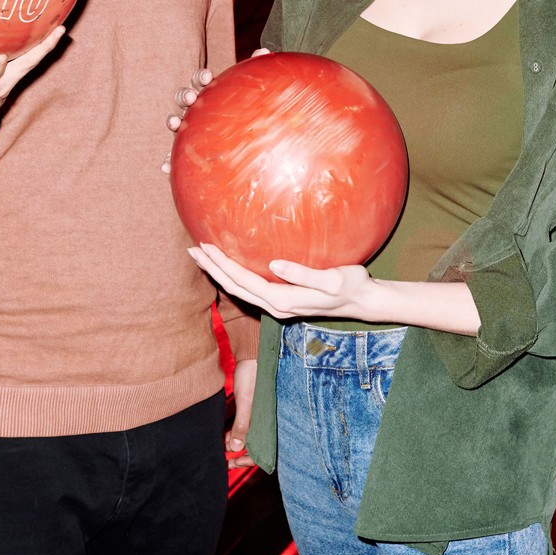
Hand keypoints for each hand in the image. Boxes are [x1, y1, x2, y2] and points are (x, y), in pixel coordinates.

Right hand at [161, 49, 266, 173]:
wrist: (241, 135)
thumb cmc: (243, 107)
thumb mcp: (250, 90)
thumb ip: (255, 70)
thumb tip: (264, 51)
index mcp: (209, 92)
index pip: (202, 80)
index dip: (202, 76)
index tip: (209, 75)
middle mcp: (195, 107)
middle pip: (184, 97)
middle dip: (185, 95)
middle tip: (191, 96)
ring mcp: (189, 127)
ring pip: (176, 122)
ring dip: (173, 120)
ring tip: (174, 124)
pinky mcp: (186, 148)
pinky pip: (175, 155)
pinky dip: (168, 160)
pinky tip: (166, 167)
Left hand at [189, 243, 377, 322]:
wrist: (362, 301)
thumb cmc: (351, 285)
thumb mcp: (333, 279)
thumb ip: (303, 274)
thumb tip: (274, 265)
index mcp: (283, 300)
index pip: (244, 281)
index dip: (223, 265)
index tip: (206, 247)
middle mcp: (276, 307)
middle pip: (235, 288)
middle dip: (213, 269)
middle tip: (193, 251)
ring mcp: (278, 307)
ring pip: (240, 291)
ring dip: (220, 274)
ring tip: (204, 258)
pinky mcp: (282, 302)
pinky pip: (250, 290)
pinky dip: (234, 277)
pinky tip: (230, 267)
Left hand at [225, 358, 256, 467]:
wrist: (251, 355)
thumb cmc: (252, 376)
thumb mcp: (246, 402)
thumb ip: (242, 425)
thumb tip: (235, 448)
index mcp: (269, 421)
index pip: (264, 449)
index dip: (250, 460)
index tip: (234, 463)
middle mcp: (264, 419)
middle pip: (255, 444)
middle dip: (240, 453)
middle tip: (226, 460)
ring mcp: (257, 413)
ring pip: (247, 435)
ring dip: (236, 443)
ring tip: (223, 446)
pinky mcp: (250, 406)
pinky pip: (243, 424)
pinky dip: (235, 432)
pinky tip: (225, 434)